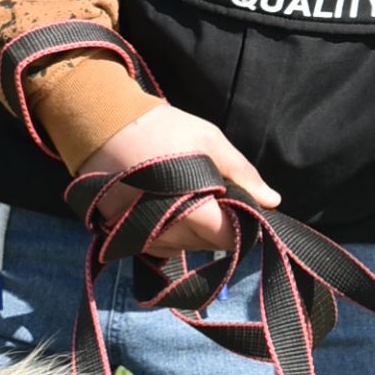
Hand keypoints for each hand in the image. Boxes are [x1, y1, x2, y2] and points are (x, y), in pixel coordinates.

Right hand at [79, 104, 280, 257]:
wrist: (101, 127)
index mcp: (193, 212)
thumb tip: (272, 201)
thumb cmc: (161, 130)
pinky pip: (159, 244)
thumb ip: (242, 174)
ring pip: (184, 247)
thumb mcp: (209, 141)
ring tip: (186, 194)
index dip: (243, 226)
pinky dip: (169, 230)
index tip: (242, 207)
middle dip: (218, 224)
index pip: (230, 240)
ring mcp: (142, 240)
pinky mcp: (124, 238)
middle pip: (208, 245)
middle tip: (213, 193)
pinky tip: (165, 204)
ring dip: (193, 229)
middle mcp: (168, 235)